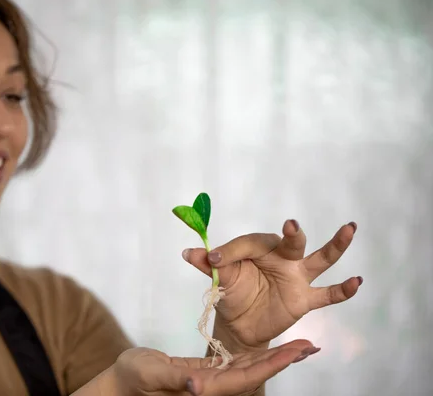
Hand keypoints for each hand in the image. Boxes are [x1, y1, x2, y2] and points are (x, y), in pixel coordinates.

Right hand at [98, 339, 317, 395]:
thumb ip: (176, 379)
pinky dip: (253, 356)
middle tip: (309, 346)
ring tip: (297, 346)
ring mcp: (210, 381)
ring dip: (273, 358)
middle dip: (283, 360)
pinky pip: (234, 365)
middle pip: (255, 374)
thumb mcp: (152, 374)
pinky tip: (265, 349)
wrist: (121, 383)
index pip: (246, 377)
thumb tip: (197, 384)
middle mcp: (213, 388)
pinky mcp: (204, 373)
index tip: (296, 351)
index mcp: (205, 389)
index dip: (272, 364)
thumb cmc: (133, 380)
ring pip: (248, 369)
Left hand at [183, 220, 361, 347]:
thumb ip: (208, 263)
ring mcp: (296, 277)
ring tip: (350, 228)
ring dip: (335, 245)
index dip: (230, 251)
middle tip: (290, 224)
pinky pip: (327, 294)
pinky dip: (342, 290)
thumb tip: (188, 252)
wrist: (239, 322)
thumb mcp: (219, 277)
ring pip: (320, 259)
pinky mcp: (304, 299)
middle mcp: (282, 258)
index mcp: (258, 247)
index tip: (211, 259)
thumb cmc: (231, 291)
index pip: (249, 243)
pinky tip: (357, 281)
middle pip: (291, 242)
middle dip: (292, 234)